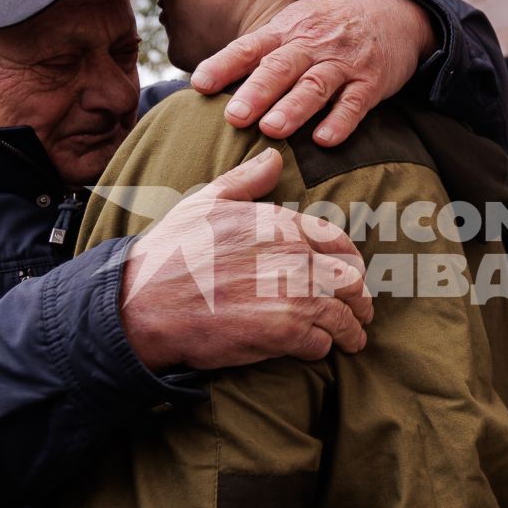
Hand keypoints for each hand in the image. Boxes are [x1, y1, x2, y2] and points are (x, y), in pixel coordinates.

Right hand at [120, 149, 373, 368]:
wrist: (145, 303)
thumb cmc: (171, 252)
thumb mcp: (206, 202)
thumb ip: (246, 180)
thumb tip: (274, 158)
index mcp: (280, 224)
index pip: (336, 241)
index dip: (349, 260)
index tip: (352, 273)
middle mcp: (294, 255)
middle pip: (350, 279)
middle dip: (360, 298)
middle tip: (362, 311)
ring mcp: (294, 294)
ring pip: (343, 314)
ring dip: (351, 329)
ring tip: (353, 339)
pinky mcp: (285, 332)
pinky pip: (322, 343)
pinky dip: (323, 348)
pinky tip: (318, 350)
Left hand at [189, 0, 434, 145]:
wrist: (394, 13)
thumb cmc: (330, 28)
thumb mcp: (295, 27)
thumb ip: (259, 53)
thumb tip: (207, 82)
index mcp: (287, 31)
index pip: (250, 47)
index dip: (224, 65)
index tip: (200, 84)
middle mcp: (313, 44)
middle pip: (281, 67)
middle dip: (258, 91)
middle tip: (236, 116)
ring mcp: (343, 63)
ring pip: (316, 85)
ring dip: (294, 108)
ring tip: (273, 129)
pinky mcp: (371, 82)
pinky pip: (355, 103)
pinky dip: (341, 121)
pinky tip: (325, 140)